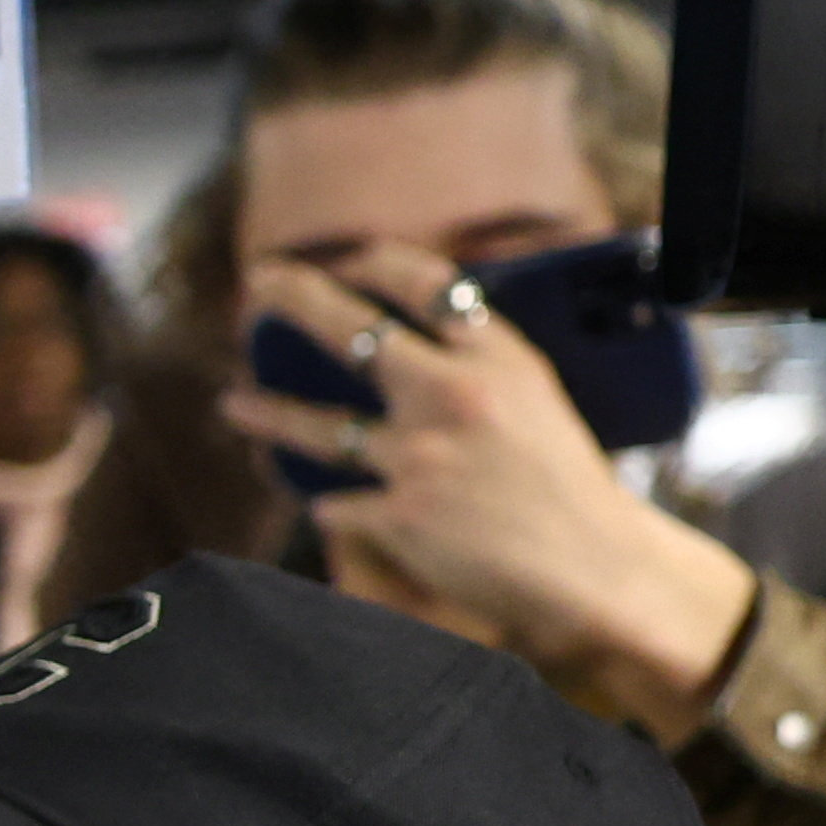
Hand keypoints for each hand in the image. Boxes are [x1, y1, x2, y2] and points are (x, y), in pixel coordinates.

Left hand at [217, 255, 755, 731]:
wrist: (594, 568)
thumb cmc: (564, 485)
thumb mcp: (535, 399)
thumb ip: (477, 362)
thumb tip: (406, 332)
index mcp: (499, 360)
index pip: (426, 285)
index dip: (374, 262)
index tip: (341, 258)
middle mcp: (454, 397)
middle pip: (350, 330)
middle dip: (294, 298)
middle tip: (257, 283)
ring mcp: (421, 457)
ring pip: (316, 426)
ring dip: (265, 411)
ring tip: (232, 403)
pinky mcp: (399, 515)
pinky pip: (338, 504)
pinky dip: (336, 506)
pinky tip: (330, 506)